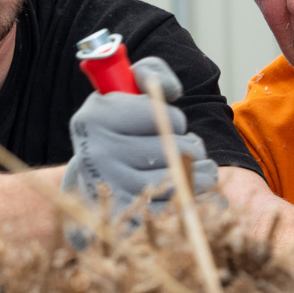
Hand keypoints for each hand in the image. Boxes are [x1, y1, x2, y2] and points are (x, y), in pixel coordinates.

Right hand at [61, 56, 218, 218]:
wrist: (93, 172)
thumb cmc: (120, 124)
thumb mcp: (128, 88)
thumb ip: (153, 74)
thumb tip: (171, 91)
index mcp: (95, 117)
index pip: (166, 118)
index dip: (176, 120)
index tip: (166, 123)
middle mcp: (97, 154)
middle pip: (176, 151)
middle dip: (190, 147)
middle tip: (183, 148)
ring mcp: (109, 190)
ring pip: (180, 182)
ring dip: (200, 175)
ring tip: (194, 168)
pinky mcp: (123, 218)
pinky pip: (174, 211)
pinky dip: (192, 201)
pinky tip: (190, 191)